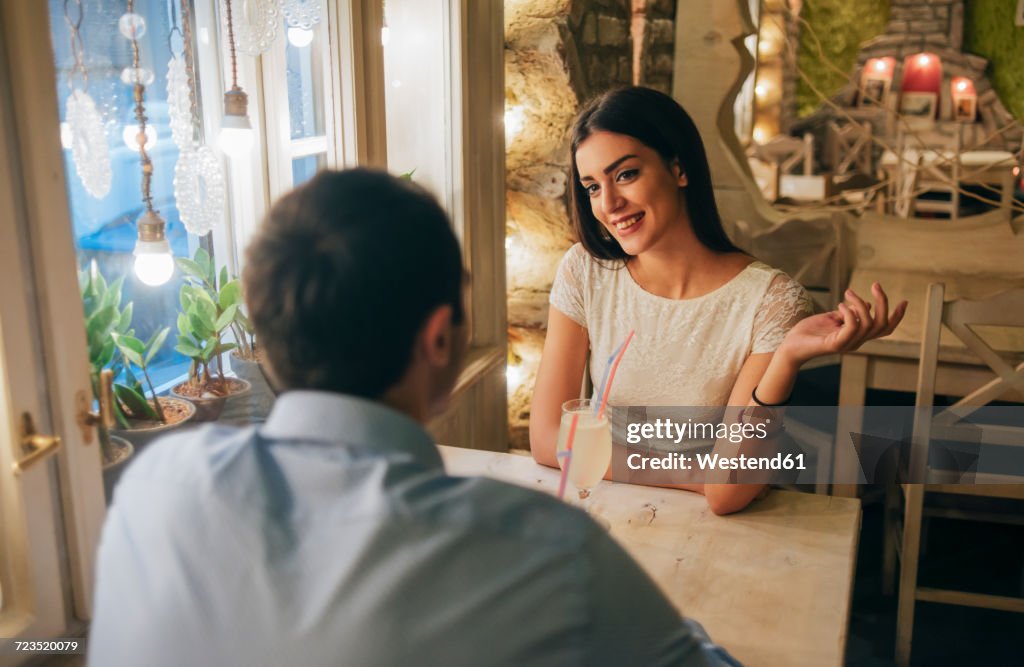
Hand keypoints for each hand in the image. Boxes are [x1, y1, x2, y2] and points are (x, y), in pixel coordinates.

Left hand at [777, 282, 907, 365]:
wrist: (790, 346)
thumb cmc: (809, 331)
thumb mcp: (833, 318)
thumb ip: (849, 312)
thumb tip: (866, 304)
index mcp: (858, 335)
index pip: (885, 329)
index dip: (897, 316)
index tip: (904, 301)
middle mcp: (856, 341)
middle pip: (882, 324)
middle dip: (884, 302)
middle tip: (875, 285)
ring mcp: (847, 344)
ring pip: (869, 323)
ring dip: (860, 303)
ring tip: (848, 292)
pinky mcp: (836, 344)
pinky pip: (852, 327)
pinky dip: (850, 312)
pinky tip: (840, 305)